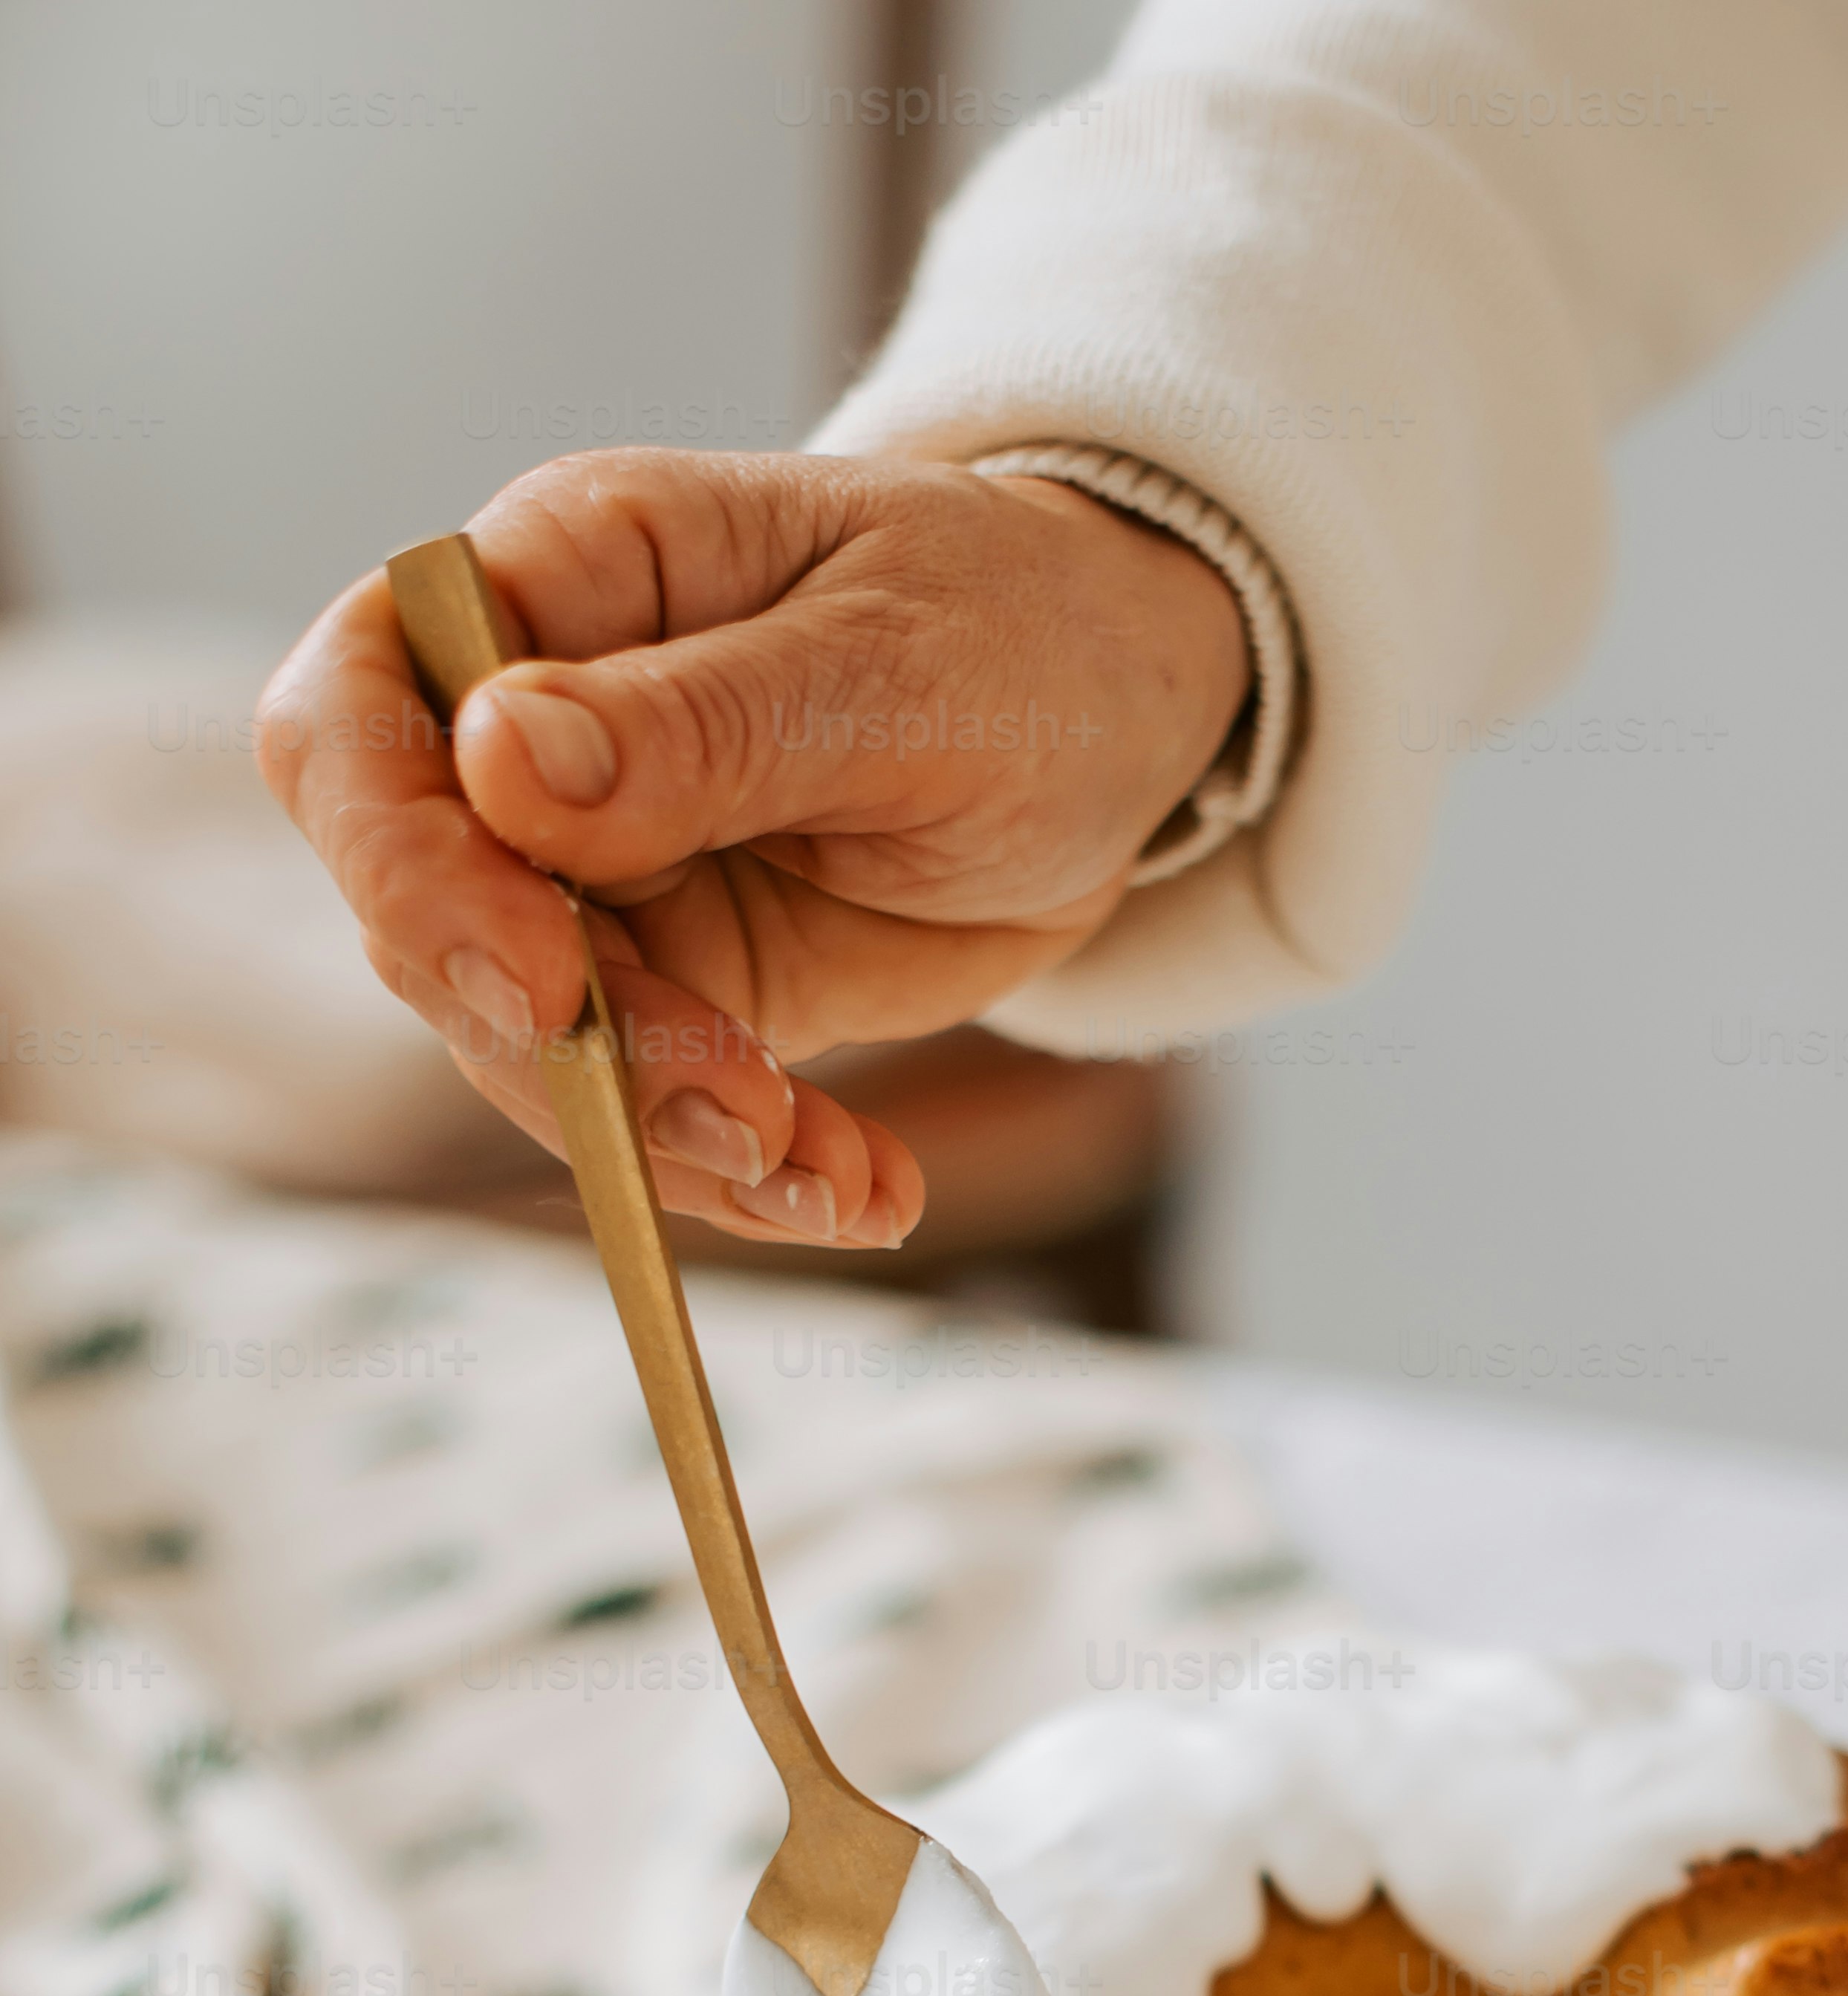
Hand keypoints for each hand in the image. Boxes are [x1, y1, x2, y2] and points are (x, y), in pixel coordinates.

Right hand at [258, 446, 1252, 1249]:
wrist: (1126, 718)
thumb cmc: (1015, 626)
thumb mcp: (895, 663)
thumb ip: (699, 721)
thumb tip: (495, 755)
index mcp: (559, 585)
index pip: (356, 719)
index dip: (401, 861)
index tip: (538, 976)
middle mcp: (539, 743)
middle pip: (426, 921)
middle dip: (563, 1049)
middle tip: (731, 1112)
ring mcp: (600, 884)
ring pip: (537, 1051)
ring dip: (666, 1138)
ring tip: (826, 1170)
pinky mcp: (683, 992)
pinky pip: (660, 1114)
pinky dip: (758, 1178)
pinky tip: (866, 1194)